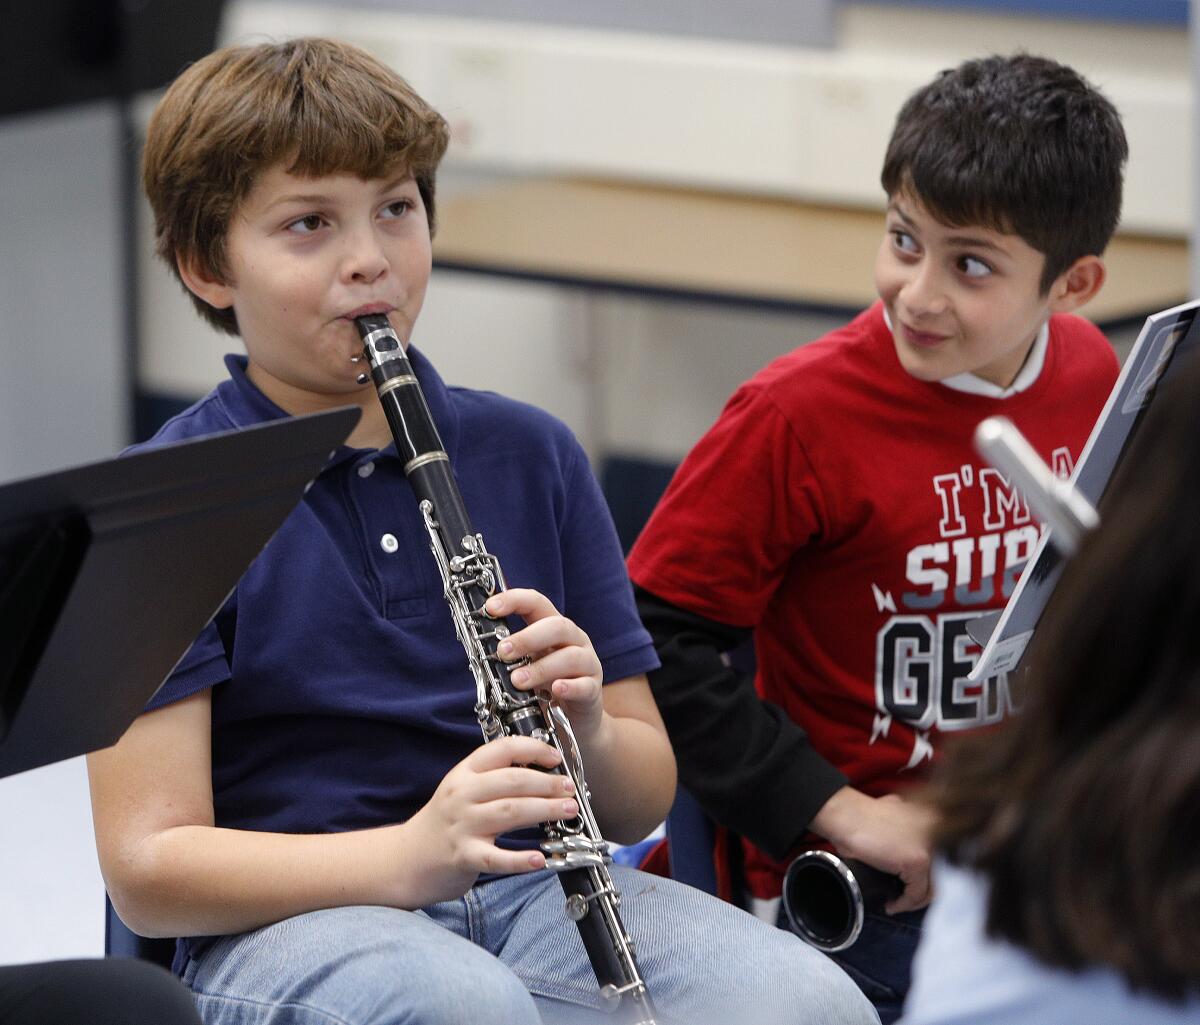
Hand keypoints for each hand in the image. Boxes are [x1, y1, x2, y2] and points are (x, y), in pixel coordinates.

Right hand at [403, 735, 577, 904]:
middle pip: (513, 781)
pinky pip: (495, 857)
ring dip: (544, 809)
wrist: (406, 858)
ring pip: (510, 812)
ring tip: (568, 810)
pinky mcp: (462, 856)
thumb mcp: (463, 789)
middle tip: (570, 789)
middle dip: (548, 783)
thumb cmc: (444, 823)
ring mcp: (462, 825)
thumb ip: (493, 779)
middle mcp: (462, 794)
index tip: (555, 757)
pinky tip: (539, 860)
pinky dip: (519, 860)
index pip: (502, 749)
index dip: (534, 748)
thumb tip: (540, 771)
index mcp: (464, 773)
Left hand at [485, 588, 605, 743]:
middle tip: (502, 652)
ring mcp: (587, 664)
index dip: (514, 600)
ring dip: (541, 668)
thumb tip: (479, 645)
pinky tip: (555, 690)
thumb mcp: (526, 665)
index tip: (490, 608)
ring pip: (570, 656)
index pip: (537, 603)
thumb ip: (511, 654)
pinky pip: (585, 686)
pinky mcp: (593, 691)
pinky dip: (569, 687)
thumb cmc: (546, 689)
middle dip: (527, 637)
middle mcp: (574, 641)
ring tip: (518, 681)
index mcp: (554, 628)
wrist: (574, 724)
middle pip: (557, 626)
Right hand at [809, 787, 935, 913]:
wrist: (843, 814)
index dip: (925, 874)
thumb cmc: (857, 815)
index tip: (909, 883)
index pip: (940, 857)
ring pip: (933, 886)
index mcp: (931, 816)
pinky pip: (916, 894)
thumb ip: (907, 828)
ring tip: (897, 903)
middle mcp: (937, 829)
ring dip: (914, 900)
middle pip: (941, 873)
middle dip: (921, 890)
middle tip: (905, 898)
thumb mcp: (891, 814)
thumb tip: (907, 849)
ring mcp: (930, 845)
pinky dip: (904, 904)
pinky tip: (891, 903)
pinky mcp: (917, 861)